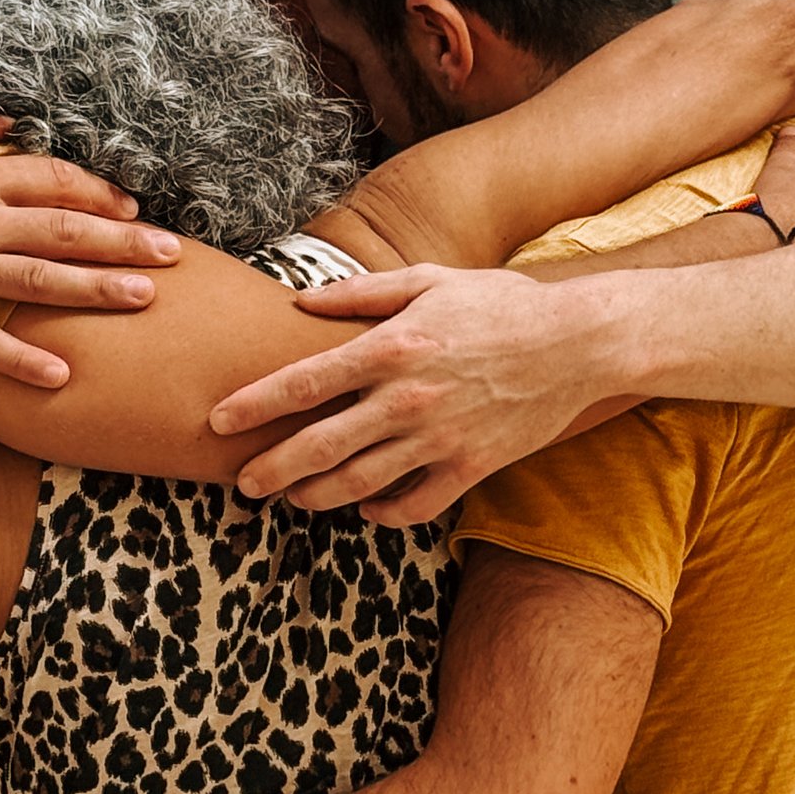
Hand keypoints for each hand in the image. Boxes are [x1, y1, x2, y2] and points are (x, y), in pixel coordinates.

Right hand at [0, 93, 178, 391]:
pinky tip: (60, 375)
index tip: (135, 207)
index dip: (101, 193)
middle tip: (173, 256)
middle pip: (66, 230)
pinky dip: (21, 359)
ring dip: (96, 290)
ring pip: (39, 280)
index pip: (55, 181)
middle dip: (125, 242)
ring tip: (144, 299)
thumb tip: (4, 117)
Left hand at [211, 263, 615, 519]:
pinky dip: (382, 513)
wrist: (579, 342)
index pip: (302, 383)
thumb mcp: (429, 280)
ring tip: (291, 499)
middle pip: (318, 446)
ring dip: (315, 497)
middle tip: (241, 483)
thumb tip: (301, 302)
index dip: (253, 405)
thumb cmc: (500, 304)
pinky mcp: (470, 467)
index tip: (216, 420)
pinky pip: (413, 505)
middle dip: (271, 470)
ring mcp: (439, 438)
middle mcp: (407, 398)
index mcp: (390, 347)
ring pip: (358, 484)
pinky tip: (364, 508)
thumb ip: (362, 293)